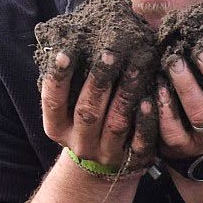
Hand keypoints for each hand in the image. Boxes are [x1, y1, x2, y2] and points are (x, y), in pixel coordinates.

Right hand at [40, 39, 158, 178]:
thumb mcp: (70, 106)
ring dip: (125, 93)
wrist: (101, 166)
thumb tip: (71, 36)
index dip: (58, 78)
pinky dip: (145, 120)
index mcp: (57, 128)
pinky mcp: (131, 160)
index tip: (64, 51)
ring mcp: (105, 154)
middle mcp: (79, 143)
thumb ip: (72, 81)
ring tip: (136, 65)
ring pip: (115, 124)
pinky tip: (149, 99)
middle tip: (110, 51)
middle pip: (87, 112)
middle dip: (99, 81)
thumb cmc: (85, 120)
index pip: (53, 102)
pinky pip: (140, 141)